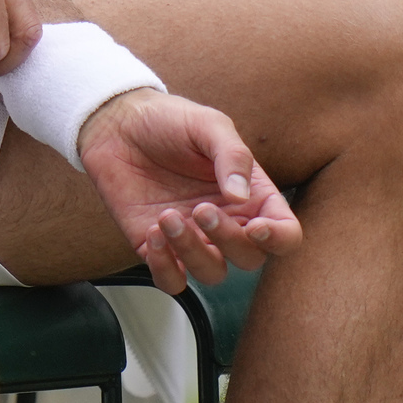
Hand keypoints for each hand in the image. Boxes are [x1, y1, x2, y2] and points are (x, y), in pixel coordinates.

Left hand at [79, 88, 300, 289]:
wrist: (118, 125)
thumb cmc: (170, 122)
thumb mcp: (209, 126)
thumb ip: (232, 156)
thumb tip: (241, 195)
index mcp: (251, 196)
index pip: (284, 233)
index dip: (279, 238)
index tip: (256, 226)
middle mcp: (227, 222)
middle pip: (250, 258)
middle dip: (229, 240)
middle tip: (202, 208)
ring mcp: (193, 238)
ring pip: (212, 273)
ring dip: (192, 252)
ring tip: (167, 216)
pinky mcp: (157, 248)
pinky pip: (171, 280)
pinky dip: (165, 267)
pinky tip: (152, 233)